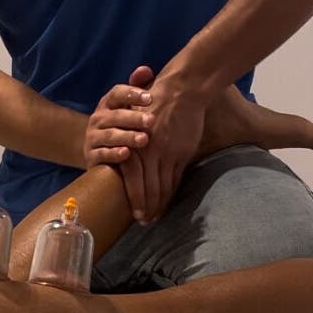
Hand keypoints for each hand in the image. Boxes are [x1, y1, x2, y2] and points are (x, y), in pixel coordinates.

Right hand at [84, 66, 155, 166]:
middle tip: (151, 120)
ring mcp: (93, 136)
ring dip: (127, 136)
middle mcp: (98, 118)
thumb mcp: (128, 106)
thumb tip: (145, 69)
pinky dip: (113, 154)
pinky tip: (126, 153)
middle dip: (133, 118)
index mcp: (108, 103)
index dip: (131, 94)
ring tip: (143, 139)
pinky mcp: (91, 155)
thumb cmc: (121, 125)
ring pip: (110, 135)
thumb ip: (137, 87)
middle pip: (115, 115)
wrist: (98, 150)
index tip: (149, 98)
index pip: (117, 93)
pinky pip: (102, 154)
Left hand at [119, 73, 205, 223]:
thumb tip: (137, 165)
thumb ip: (138, 144)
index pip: (132, 178)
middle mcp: (146, 150)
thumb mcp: (138, 123)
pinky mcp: (180, 153)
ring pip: (160, 186)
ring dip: (157, 204)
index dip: (134, 197)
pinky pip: (175, 179)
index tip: (133, 210)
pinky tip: (168, 202)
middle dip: (143, 206)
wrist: (179, 91)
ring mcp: (164, 153)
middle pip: (144, 186)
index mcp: (133, 142)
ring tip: (154, 217)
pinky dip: (171, 193)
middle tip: (142, 221)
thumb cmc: (156, 103)